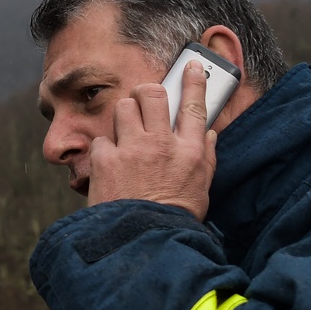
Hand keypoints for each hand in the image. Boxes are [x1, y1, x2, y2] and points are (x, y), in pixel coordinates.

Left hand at [86, 59, 217, 219]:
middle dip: (146, 93)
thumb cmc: (175, 220)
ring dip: (124, 118)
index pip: (195, 105)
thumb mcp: (201, 189)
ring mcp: (133, 150)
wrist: (144, 243)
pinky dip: (104, 152)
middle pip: (153, 94)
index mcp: (190, 152)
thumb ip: (205, 158)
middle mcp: (162, 145)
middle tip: (143, 102)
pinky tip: (109, 169)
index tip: (193, 66)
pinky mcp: (106, 160)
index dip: (195, 81)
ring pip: (124, 108)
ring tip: (125, 137)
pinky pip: (102, 140)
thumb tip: (209, 134)